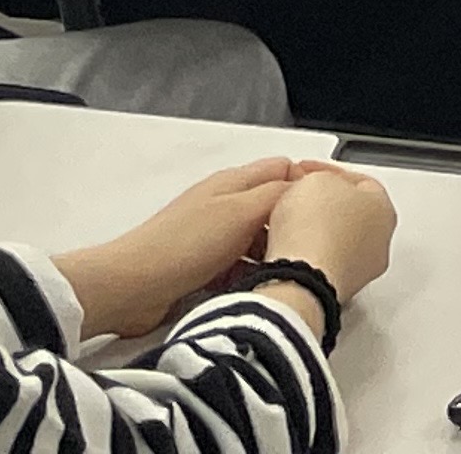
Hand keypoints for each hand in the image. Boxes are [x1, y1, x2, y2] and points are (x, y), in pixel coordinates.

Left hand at [54, 160, 299, 340]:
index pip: (284, 169)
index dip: (308, 185)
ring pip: (257, 241)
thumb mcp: (241, 212)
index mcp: (234, 182)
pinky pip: (238, 268)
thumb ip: (278, 196)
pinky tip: (256, 291)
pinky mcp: (201, 268)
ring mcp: (211, 237)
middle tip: (308, 249)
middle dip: (290, 227)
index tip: (328, 210)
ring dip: (269, 257)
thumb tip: (306, 187)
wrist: (132, 288)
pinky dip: (248, 277)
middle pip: (272, 208)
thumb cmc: (186, 245)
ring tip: (284, 274)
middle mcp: (224, 204)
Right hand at [261, 163, 396, 308]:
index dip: (326, 173)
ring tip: (280, 227)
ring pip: (331, 244)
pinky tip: (281, 253)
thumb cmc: (314, 230)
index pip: (359, 182)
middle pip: (347, 215)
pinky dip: (301, 260)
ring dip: (308, 235)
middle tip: (294, 200)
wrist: (300, 278)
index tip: (304, 174)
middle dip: (319, 206)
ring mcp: (358, 272)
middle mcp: (379, 243)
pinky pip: (317, 268)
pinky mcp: (334, 293)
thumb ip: (322, 177)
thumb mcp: (316, 179)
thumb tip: (315, 188)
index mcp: (385, 209)